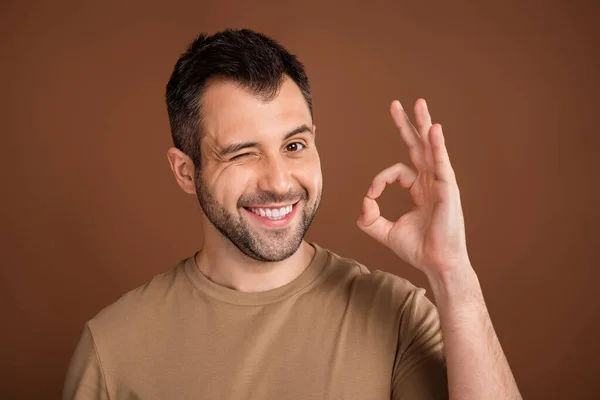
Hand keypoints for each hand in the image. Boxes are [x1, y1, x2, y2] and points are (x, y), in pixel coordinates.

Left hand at [357, 99, 470, 275]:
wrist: (436, 264)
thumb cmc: (418, 249)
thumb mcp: (385, 232)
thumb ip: (369, 218)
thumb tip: (363, 201)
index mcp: (420, 189)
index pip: (396, 172)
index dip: (379, 180)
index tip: (371, 196)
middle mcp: (431, 182)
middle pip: (418, 146)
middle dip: (407, 125)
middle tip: (397, 104)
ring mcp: (441, 183)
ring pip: (431, 148)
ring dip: (424, 124)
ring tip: (419, 103)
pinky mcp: (448, 189)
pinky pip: (442, 162)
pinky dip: (438, 145)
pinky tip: (433, 129)